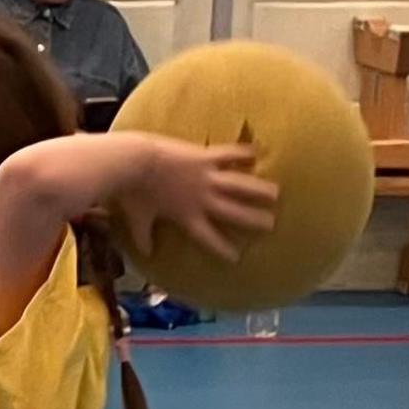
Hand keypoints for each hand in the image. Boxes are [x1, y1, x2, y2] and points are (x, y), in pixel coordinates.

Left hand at [118, 141, 275, 262]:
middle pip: (233, 213)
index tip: (237, 257)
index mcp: (187, 217)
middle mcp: (202, 200)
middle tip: (271, 224)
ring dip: (258, 190)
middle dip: (253, 219)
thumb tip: (145, 254)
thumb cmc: (133, 193)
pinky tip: (258, 152)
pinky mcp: (205, 157)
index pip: (209, 238)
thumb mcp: (138, 219)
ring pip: (239, 185)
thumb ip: (143, 237)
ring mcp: (206, 177)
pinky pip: (229, 154)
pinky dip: (243, 152)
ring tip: (276, 193)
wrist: (135, 163)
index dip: (223, 249)